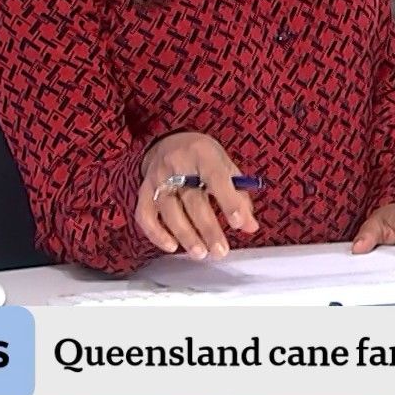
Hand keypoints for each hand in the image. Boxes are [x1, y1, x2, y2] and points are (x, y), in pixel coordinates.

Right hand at [135, 131, 258, 259]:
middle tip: (220, 251)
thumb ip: (238, 195)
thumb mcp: (224, 166)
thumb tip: (250, 226)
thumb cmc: (202, 157)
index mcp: (203, 154)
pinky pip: (145, 215)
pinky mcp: (143, 191)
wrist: (168, 141)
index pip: (216, 178)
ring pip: (169, 210)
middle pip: (192, 200)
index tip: (238, 223)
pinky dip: (157, 234)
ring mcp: (157, 178)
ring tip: (201, 253)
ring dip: (185, 235)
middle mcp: (177, 164)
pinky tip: (172, 247)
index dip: (228, 201)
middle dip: (207, 228)